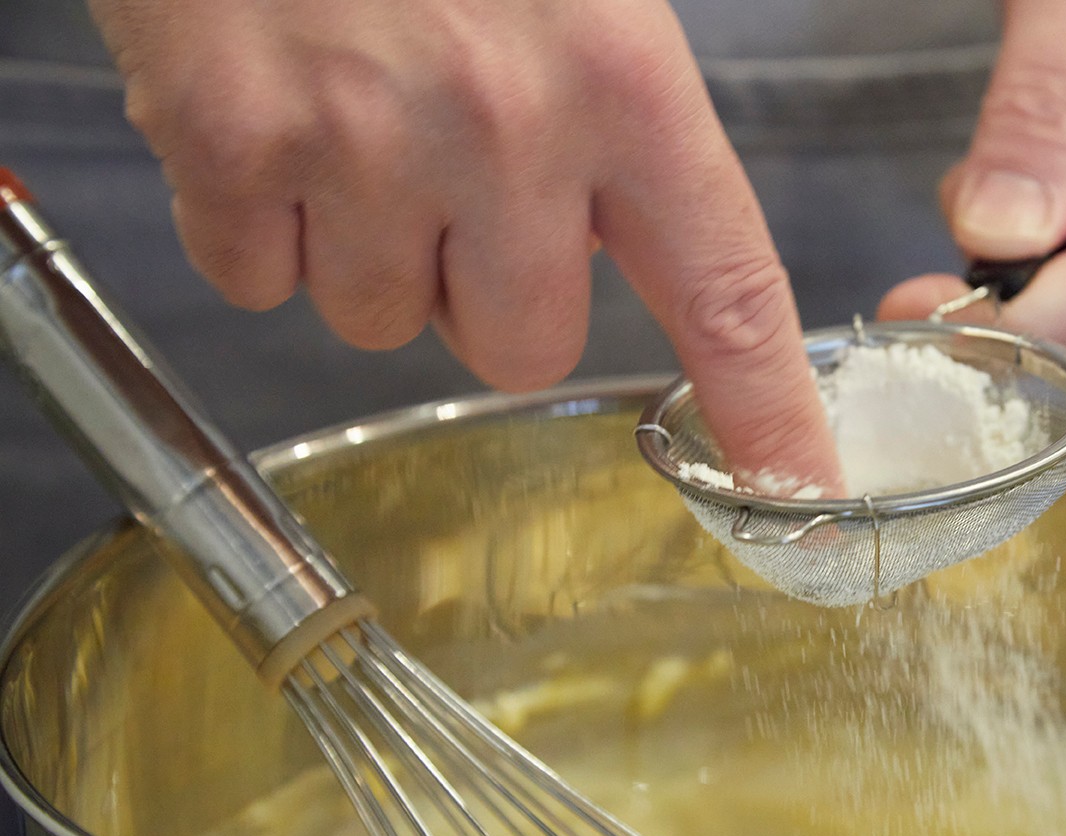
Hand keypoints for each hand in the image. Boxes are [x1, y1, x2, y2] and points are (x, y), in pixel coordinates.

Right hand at [88, 0, 841, 489]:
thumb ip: (621, 121)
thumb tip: (618, 243)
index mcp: (624, 77)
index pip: (725, 289)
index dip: (764, 411)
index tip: (796, 490)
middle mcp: (505, 126)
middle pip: (522, 347)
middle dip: (489, 293)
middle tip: (453, 181)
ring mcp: (359, 145)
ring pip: (384, 322)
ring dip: (373, 251)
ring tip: (352, 117)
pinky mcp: (230, 147)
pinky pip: (261, 281)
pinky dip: (261, 225)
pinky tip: (272, 119)